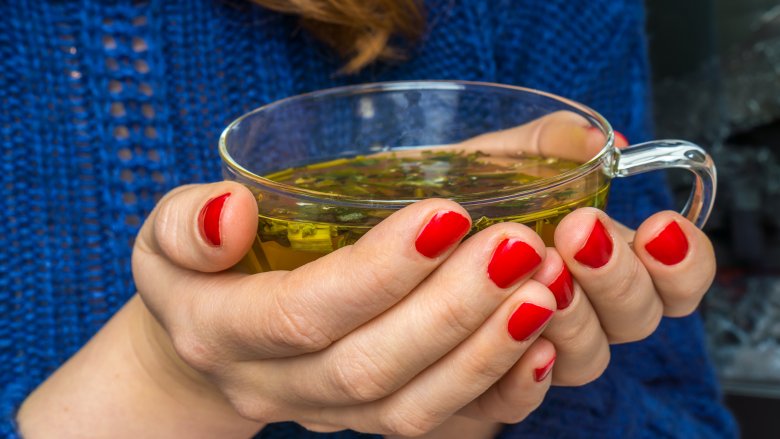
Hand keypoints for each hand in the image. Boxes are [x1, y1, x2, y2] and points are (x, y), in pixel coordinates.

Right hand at [131, 182, 559, 435]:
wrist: (206, 344)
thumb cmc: (199, 271)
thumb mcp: (168, 235)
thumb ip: (188, 222)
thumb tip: (230, 210)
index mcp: (220, 333)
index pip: (303, 312)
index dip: (377, 271)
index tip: (449, 213)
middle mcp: (277, 387)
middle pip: (370, 366)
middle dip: (451, 310)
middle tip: (518, 247)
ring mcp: (328, 415)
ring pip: (412, 408)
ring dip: (487, 352)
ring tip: (545, 289)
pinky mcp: (370, 420)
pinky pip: (438, 426)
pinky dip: (496, 392)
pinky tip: (543, 346)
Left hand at [452, 114, 715, 390]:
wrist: (379, 246)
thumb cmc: (441, 202)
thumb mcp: (489, 163)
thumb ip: (543, 146)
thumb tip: (593, 140)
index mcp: (594, 257)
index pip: (671, 280)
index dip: (684, 263)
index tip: (661, 225)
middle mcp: (578, 310)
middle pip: (636, 321)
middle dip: (618, 277)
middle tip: (581, 232)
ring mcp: (535, 352)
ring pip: (586, 361)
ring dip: (573, 318)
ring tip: (540, 270)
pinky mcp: (483, 388)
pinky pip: (515, 403)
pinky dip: (525, 378)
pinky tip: (525, 348)